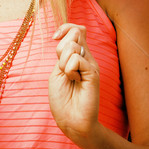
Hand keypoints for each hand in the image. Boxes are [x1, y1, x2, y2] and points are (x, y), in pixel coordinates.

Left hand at [48, 24, 99, 144]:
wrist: (71, 121)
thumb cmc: (62, 99)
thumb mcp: (58, 70)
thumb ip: (64, 53)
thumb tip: (73, 33)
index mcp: (78, 55)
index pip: (77, 28)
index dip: (65, 27)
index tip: (54, 37)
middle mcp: (87, 57)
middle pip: (74, 32)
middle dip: (61, 48)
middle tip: (63, 69)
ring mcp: (91, 64)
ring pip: (72, 44)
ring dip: (63, 62)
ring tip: (69, 78)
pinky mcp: (93, 73)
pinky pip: (76, 59)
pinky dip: (69, 70)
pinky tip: (75, 81)